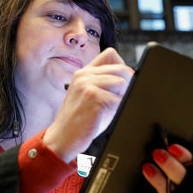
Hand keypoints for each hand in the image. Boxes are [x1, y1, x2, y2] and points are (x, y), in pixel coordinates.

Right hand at [43, 47, 132, 162]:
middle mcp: (85, 75)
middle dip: (126, 85)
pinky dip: (117, 109)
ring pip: (123, 83)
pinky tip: (104, 116)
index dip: (121, 67)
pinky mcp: (94, 97)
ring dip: (121, 98)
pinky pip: (119, 99)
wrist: (62, 137)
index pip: (111, 54)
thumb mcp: (86, 94)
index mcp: (83, 72)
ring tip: (108, 109)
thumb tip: (130, 75)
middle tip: (116, 100)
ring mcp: (88, 85)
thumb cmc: (78, 120)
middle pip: (122, 69)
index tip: (121, 81)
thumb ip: (102, 81)